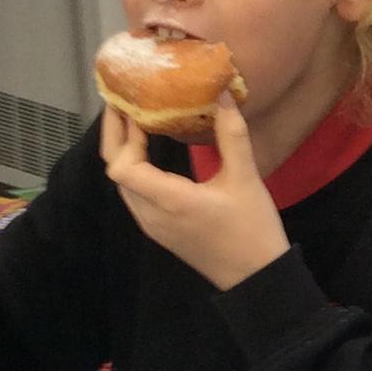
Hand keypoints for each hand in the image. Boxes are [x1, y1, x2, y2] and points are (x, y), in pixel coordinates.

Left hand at [100, 96, 289, 291]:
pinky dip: (134, 170)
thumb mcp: (246, 179)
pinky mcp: (160, 230)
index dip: (122, 135)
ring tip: (135, 122)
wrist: (256, 278)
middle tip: (123, 104)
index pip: (123, 167)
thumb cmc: (252, 229)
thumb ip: (232, 135)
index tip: (132, 107)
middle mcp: (152, 214)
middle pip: (116, 173)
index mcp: (170, 201)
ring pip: (124, 185)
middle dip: (115, 137)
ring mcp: (153, 225)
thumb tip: (224, 93)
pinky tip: (148, 152)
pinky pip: (135, 195)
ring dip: (123, 153)